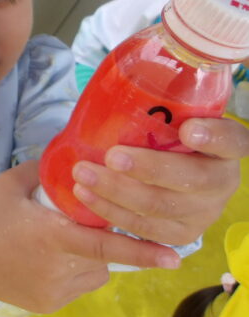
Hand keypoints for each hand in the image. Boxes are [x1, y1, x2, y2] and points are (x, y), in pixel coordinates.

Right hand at [0, 160, 181, 313]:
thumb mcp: (12, 183)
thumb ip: (49, 169)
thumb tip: (80, 152)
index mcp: (49, 235)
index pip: (104, 246)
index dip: (141, 251)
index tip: (173, 256)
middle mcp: (56, 268)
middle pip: (102, 256)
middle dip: (103, 238)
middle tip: (85, 220)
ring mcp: (54, 291)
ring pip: (94, 272)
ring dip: (89, 255)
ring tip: (57, 239)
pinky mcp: (49, 305)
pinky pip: (78, 285)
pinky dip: (74, 270)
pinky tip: (47, 257)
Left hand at [71, 117, 247, 245]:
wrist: (166, 178)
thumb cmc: (162, 136)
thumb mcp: (170, 117)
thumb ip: (159, 106)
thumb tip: (119, 82)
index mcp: (227, 147)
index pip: (232, 140)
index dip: (214, 136)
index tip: (188, 129)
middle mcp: (222, 181)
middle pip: (192, 179)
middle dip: (148, 168)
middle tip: (111, 156)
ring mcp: (204, 212)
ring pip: (161, 206)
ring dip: (117, 190)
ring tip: (83, 173)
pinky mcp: (181, 234)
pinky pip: (144, 227)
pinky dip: (111, 211)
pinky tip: (85, 195)